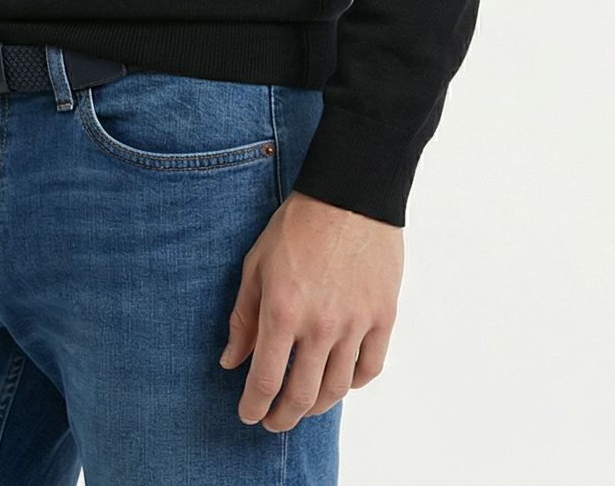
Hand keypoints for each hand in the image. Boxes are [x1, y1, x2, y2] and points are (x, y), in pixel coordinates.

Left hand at [219, 188, 403, 430]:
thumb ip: (243, 316)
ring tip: (304, 405)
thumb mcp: (257, 264)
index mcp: (282, 311)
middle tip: (273, 420)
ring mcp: (355, 324)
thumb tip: (231, 360)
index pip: (266, 380)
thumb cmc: (298, 224)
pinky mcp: (383, 317)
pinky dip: (354, 383)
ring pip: (337, 389)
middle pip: (302, 395)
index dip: (254, 406)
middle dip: (283, 417)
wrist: (350, 194)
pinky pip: (370, 368)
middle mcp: (320, 326)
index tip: (248, 414)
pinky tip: (340, 380)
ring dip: (317, 406)